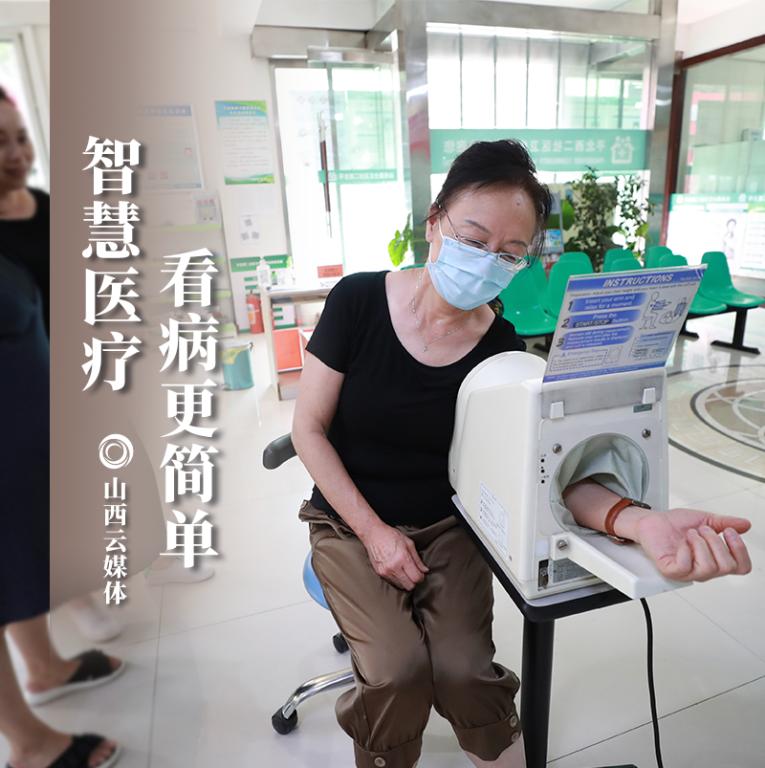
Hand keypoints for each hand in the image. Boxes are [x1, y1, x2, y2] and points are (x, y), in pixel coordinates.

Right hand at [361, 522, 428, 590]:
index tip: (421, 574)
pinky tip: (396, 570)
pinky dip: (397, 579)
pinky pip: (392, 582)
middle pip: (409, 586)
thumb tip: (424, 570)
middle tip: (414, 574)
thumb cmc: (391, 535)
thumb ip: (417, 559)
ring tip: (404, 571)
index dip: (421, 577)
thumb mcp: (408, 543)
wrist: (373, 534)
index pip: (416, 578)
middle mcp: (393, 567)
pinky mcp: (379, 573)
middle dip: (414, 581)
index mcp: (402, 558)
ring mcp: (385, 571)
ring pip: (401, 586)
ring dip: (405, 581)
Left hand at [634, 508, 751, 581]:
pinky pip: (685, 566)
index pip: (741, 567)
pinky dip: (685, 551)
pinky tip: (682, 543)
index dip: (740, 550)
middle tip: (702, 529)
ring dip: (700, 543)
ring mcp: (687, 572)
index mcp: (715, 560)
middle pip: (727, 567)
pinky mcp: (671, 571)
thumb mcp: (705, 519)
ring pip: (709, 568)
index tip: (729, 531)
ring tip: (690, 534)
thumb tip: (745, 524)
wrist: (652, 521)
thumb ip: (725, 523)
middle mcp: (704, 569)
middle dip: (716, 541)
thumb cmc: (676, 524)